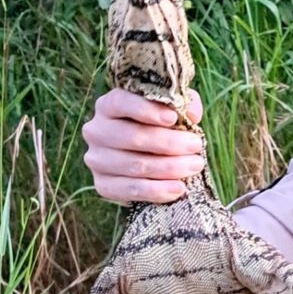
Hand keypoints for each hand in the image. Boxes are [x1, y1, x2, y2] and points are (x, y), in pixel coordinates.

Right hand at [82, 88, 204, 203]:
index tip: (173, 118)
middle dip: (169, 142)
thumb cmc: (160, 126)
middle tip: (196, 145)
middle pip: (132, 137)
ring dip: (169, 167)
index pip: (121, 102)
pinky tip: (179, 188)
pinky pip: (130, 190)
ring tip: (195, 165)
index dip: (146, 110)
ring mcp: (97, 159)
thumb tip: (191, 114)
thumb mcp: (171, 109)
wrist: (148, 157)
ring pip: (135, 165)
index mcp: (108, 105)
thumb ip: (182, 104)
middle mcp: (96, 131)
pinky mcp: (102, 185)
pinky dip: (157, 190)